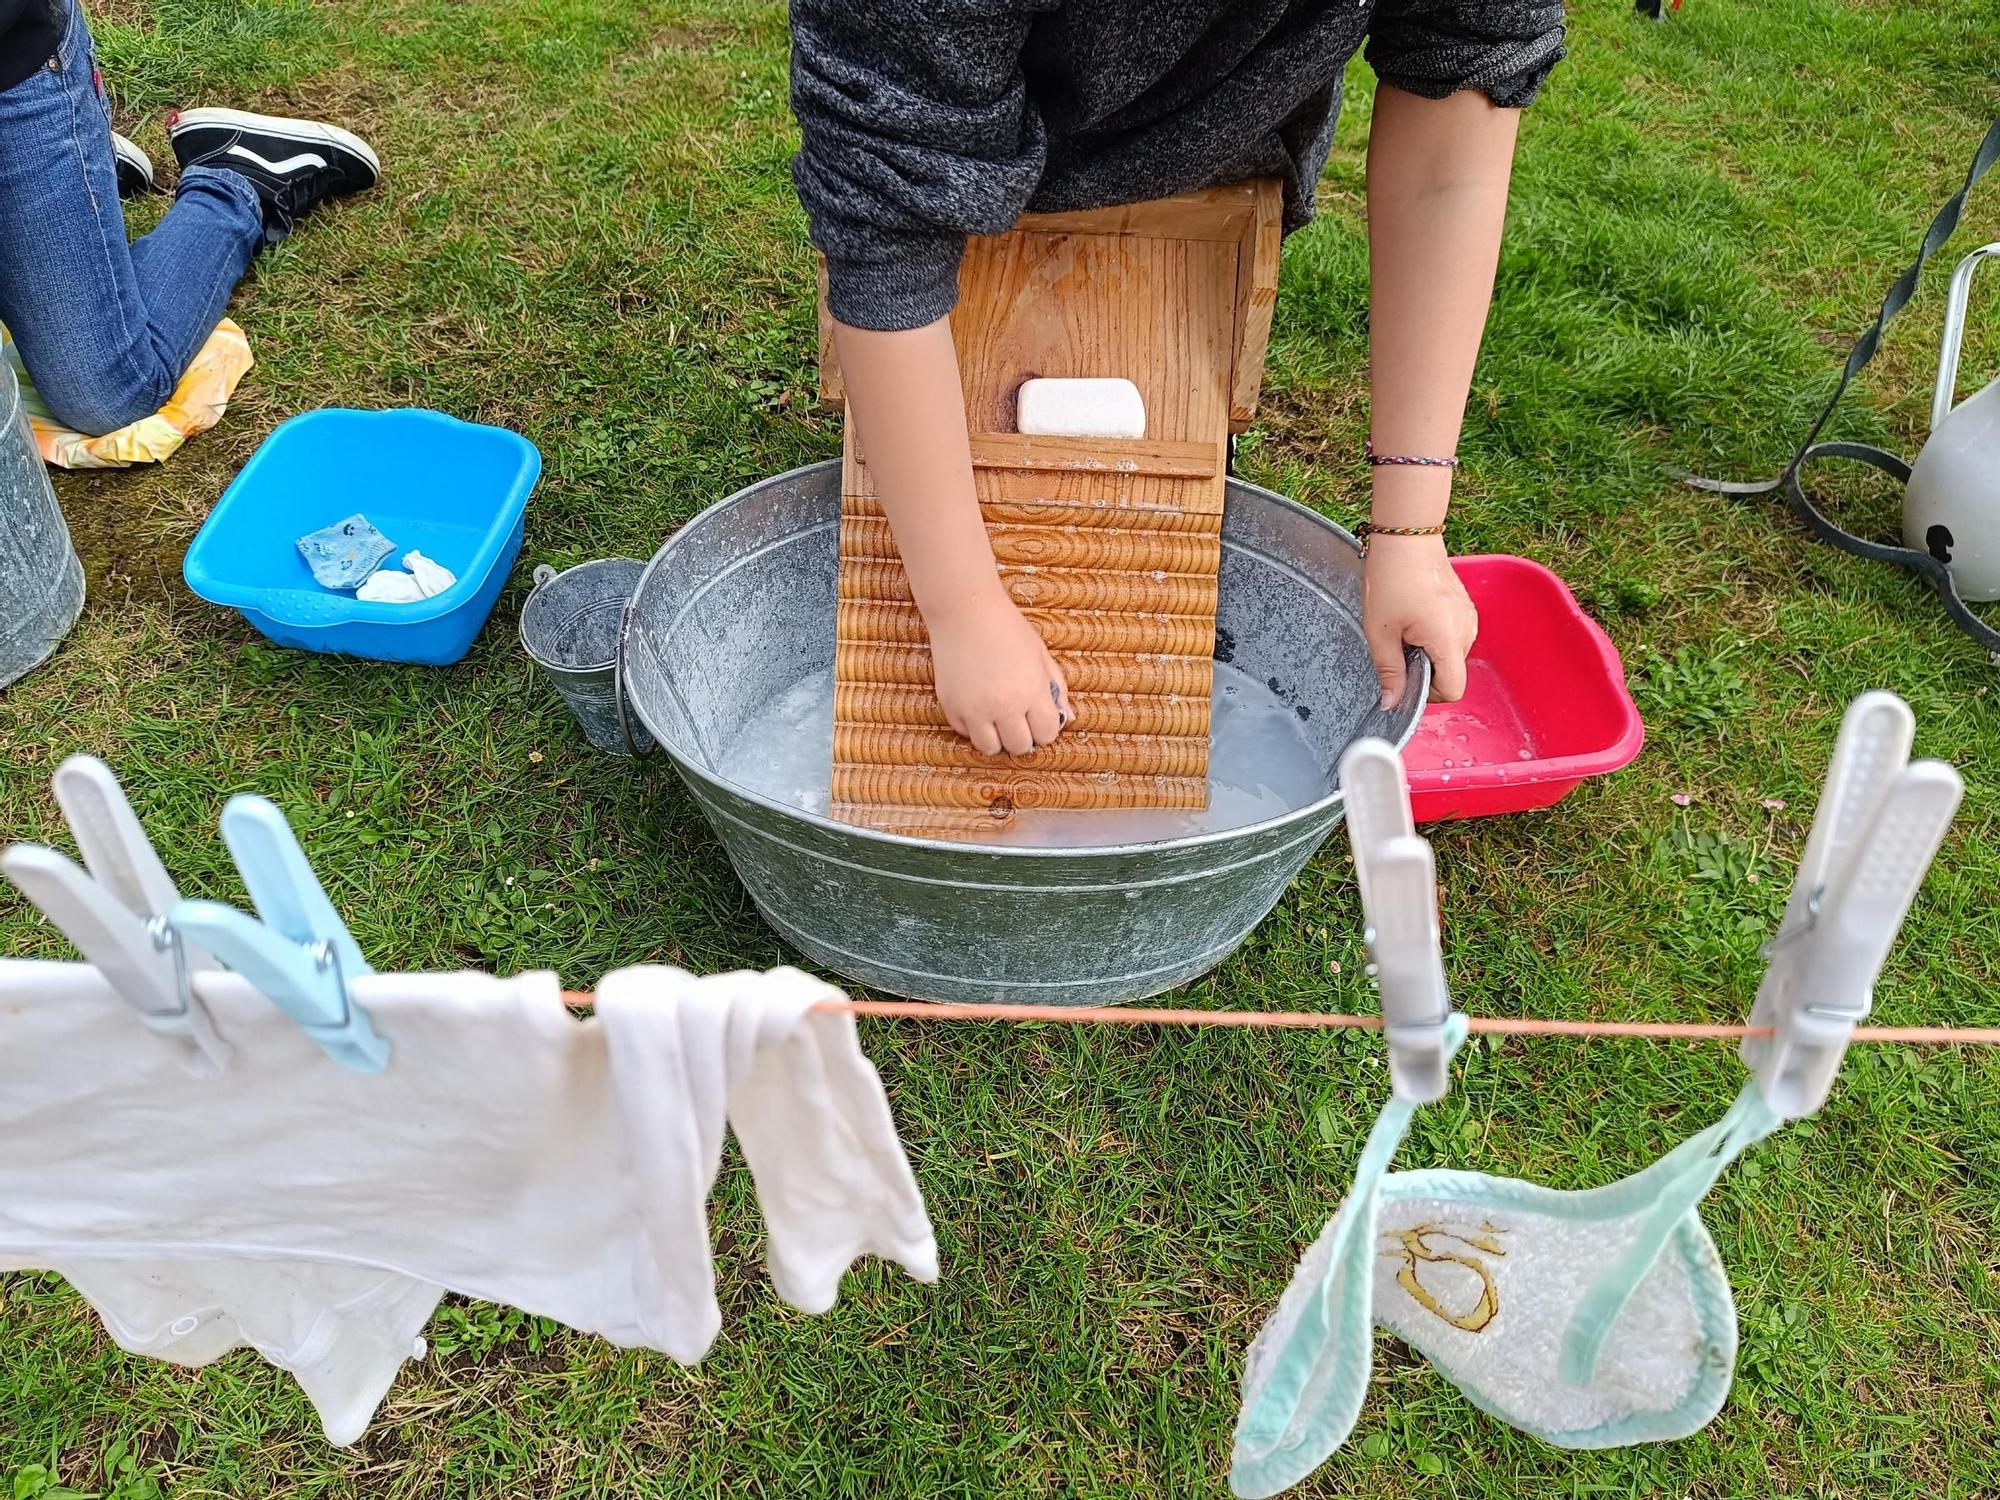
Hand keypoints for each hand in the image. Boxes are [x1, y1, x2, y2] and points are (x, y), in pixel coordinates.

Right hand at [925, 589, 1072, 755]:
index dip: (1045, 729)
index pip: (1046, 734)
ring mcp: (974, 709)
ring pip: (990, 748)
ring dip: (997, 738)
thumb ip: (1057, 688)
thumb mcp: (1041, 654)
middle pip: (1019, 747)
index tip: (1039, 719)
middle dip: (1023, 737)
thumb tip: (1067, 717)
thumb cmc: (1006, 628)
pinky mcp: (951, 707)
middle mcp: (1003, 706)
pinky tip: (977, 706)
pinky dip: (972, 726)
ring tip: (996, 718)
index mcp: (1031, 691)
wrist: (965, 611)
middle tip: (1018, 720)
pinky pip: (965, 733)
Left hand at [1361, 535, 1475, 707]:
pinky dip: (1434, 637)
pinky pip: (1452, 636)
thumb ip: (1389, 672)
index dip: (1428, 694)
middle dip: (1424, 670)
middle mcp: (1467, 632)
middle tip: (1398, 644)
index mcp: (1449, 641)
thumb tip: (1392, 703)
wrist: (1407, 538)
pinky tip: (1415, 617)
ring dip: (1428, 652)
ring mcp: (1469, 618)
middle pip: (1451, 673)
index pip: (1453, 690)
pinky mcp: (1465, 608)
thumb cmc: (1391, 580)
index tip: (1405, 677)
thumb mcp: (1380, 632)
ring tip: (1405, 627)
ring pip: (1451, 655)